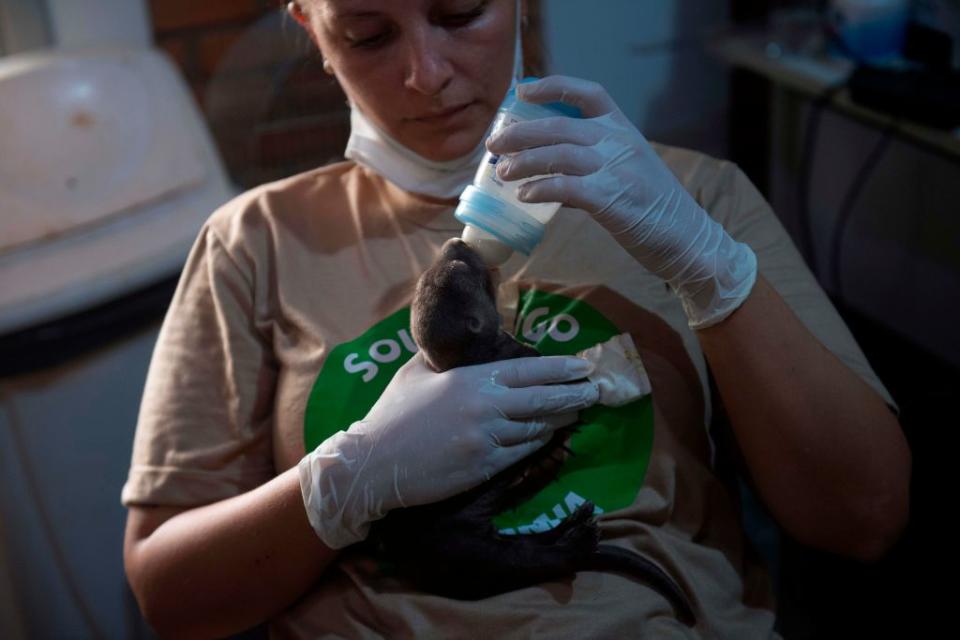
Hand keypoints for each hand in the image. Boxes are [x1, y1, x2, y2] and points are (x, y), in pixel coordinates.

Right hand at [299, 352, 597, 548]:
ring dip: (559, 420)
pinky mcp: (484, 467)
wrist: (374, 462)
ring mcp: (487, 439)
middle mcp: (485, 407)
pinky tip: (548, 436)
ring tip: (575, 413)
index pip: (528, 370)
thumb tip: (461, 343)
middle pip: (543, 399)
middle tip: (596, 391)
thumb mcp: (416, 372)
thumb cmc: (392, 414)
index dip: (560, 369)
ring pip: (536, 428)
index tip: (583, 367)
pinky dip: (538, 443)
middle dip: (574, 395)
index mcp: (471, 379)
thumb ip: (445, 358)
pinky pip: (522, 453)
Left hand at [486, 75, 756, 328]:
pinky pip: (568, 188)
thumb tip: (545, 178)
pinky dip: (542, 189)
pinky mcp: (614, 199)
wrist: (689, 240)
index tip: (522, 92)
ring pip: (559, 155)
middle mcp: (620, 143)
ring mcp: (618, 169)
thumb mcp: (627, 175)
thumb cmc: (654, 210)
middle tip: (493, 144)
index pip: (589, 92)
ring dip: (524, 162)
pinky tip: (525, 196)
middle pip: (560, 127)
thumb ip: (590, 169)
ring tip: (501, 172)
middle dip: (521, 133)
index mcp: (624, 130)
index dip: (553, 87)